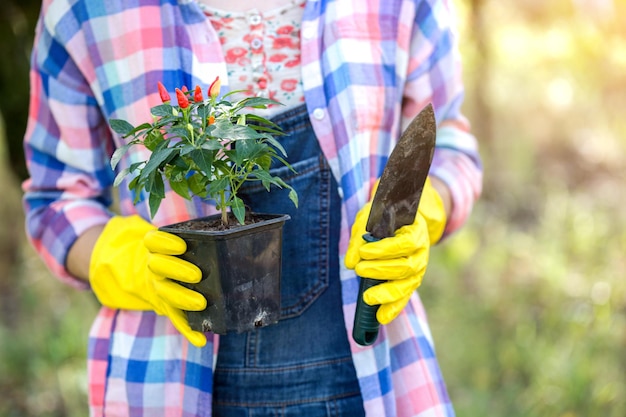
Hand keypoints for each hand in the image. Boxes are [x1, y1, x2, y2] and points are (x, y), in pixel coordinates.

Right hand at [89, 215, 207, 346]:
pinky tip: (200, 340)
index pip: (153, 241)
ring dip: (182, 298)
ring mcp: (158, 288)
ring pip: (165, 293)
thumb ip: (186, 238)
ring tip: (201, 304)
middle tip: (198, 275)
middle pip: (159, 267)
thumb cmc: (167, 252)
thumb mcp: (167, 243)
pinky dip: (188, 331)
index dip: (165, 243)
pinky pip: (175, 318)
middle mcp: (153, 268)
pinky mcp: (165, 307)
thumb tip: (219, 233)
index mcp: (154, 248)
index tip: (182, 245)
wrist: (139, 273)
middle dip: (178, 271)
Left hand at [345, 178, 445, 324]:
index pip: (405, 243)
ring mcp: (418, 268)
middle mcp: (421, 252)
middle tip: (360, 270)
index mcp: (416, 231)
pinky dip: (394, 308)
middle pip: (407, 267)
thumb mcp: (370, 218)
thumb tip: (350, 263)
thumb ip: (360, 237)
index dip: (385, 250)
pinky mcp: (410, 281)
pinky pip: (405, 296)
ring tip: (368, 298)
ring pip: (407, 284)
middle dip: (381, 271)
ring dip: (387, 293)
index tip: (364, 252)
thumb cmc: (385, 216)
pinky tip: (382, 317)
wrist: (401, 220)